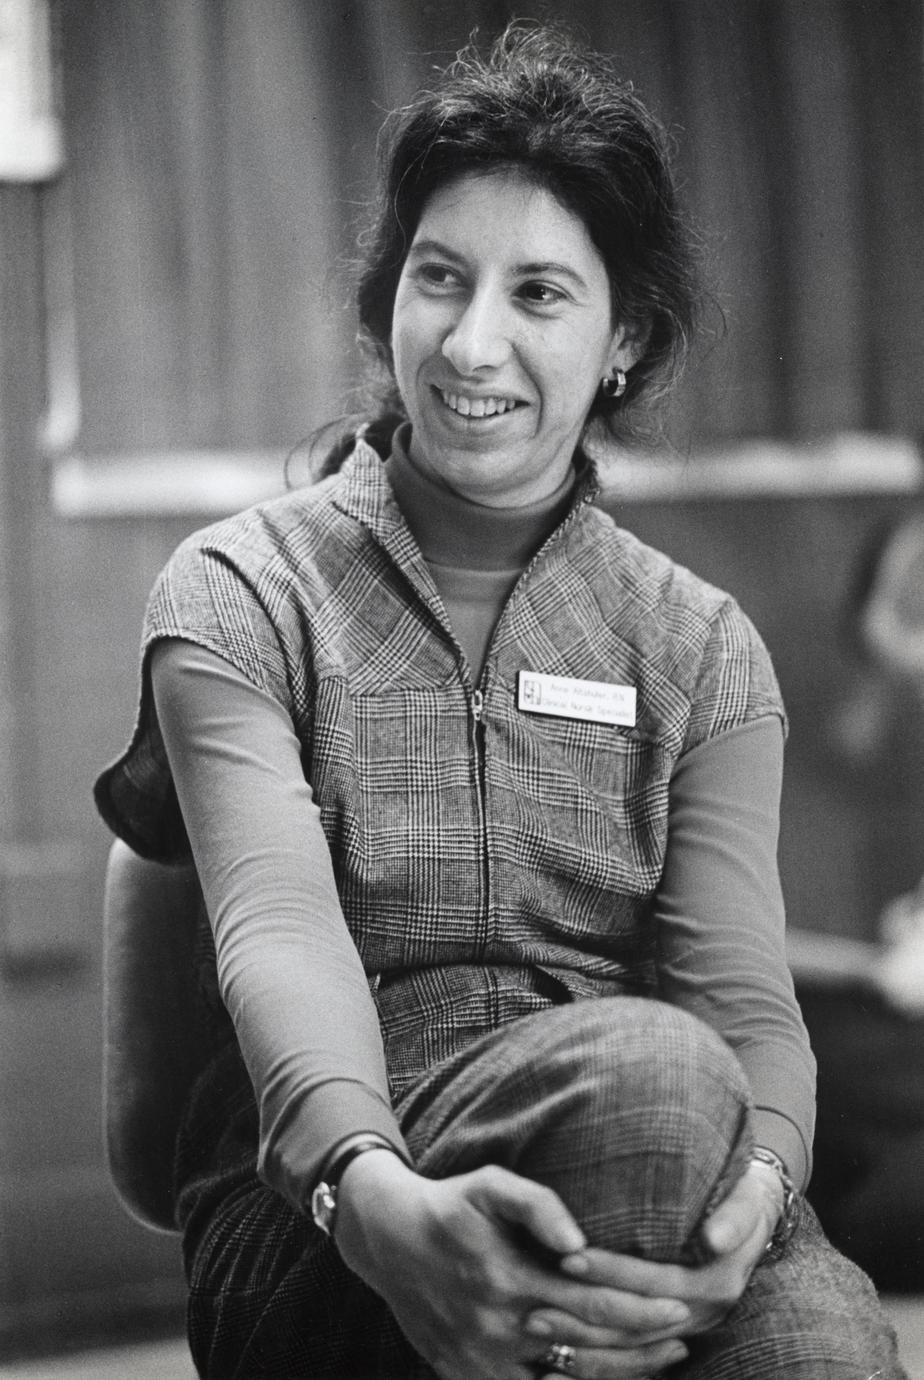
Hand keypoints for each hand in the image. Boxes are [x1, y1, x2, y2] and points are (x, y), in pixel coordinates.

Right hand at [334, 1151, 691, 1379]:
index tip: (680, 1305)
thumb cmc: (450, 1205)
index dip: (641, 1310)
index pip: (592, 1305)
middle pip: (589, 1348)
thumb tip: (579, 1240)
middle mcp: (499, 1328)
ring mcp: (483, 1360)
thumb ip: (537, 1205)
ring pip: (568, 1378)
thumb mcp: (489, 1185)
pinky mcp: (468, 1376)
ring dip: (622, 1372)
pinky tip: (608, 1374)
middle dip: (644, 1343)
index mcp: (508, 1280)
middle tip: (685, 1332)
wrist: (387, 1240)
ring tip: (664, 1358)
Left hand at [529, 1158, 782, 1346]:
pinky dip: (594, 1360)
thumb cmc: (742, 1198)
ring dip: (582, 1342)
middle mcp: (699, 1314)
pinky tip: (556, 1361)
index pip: (655, 1281)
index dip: (612, 1271)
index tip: (570, 1256)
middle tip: (535, 1306)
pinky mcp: (671, 1333)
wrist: (756, 1219)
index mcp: (713, 1283)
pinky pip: (631, 1356)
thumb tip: (715, 1239)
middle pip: (634, 1323)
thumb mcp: (747, 1200)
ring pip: (628, 1346)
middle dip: (584, 1316)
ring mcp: (685, 1328)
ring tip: (536, 1327)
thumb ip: (732, 1216)